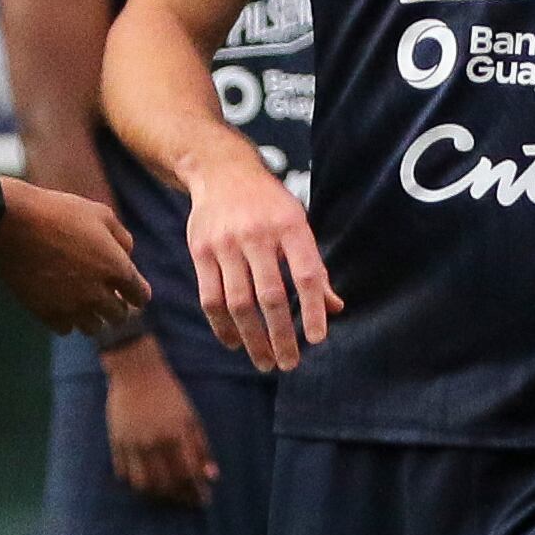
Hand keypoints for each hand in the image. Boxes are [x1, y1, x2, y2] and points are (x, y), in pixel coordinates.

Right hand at [0, 177, 149, 333]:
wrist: (15, 223)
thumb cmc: (60, 212)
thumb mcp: (100, 213)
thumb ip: (121, 237)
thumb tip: (128, 255)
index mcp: (116, 267)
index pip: (140, 296)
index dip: (137, 293)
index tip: (131, 291)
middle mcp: (98, 293)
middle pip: (119, 316)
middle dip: (116, 306)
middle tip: (108, 297)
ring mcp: (71, 306)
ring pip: (94, 328)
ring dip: (93, 317)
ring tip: (84, 303)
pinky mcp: (46, 313)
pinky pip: (66, 329)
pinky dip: (68, 320)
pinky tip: (62, 305)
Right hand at [102, 336, 217, 505]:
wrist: (136, 372)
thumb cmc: (169, 393)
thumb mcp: (191, 417)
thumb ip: (202, 446)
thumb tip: (212, 476)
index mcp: (176, 434)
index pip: (188, 474)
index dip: (197, 491)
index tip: (203, 500)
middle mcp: (153, 442)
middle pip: (165, 483)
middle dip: (179, 497)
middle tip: (188, 500)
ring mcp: (132, 443)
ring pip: (143, 484)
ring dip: (156, 494)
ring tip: (167, 493)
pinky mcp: (116, 442)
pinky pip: (124, 473)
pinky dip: (135, 481)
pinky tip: (146, 481)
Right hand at [185, 151, 340, 371]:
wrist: (221, 171)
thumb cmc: (269, 204)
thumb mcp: (298, 224)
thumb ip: (314, 266)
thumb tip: (334, 308)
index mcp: (290, 226)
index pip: (307, 274)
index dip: (313, 309)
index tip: (317, 340)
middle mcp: (257, 234)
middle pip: (271, 296)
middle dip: (281, 336)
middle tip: (289, 363)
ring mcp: (226, 243)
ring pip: (239, 303)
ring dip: (253, 339)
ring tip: (265, 362)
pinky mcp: (200, 251)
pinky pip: (211, 298)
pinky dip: (223, 326)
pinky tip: (236, 343)